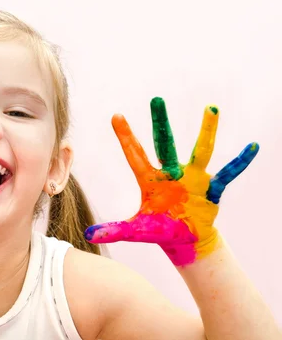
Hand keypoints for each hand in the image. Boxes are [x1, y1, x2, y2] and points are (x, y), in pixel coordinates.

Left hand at [84, 97, 257, 265]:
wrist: (185, 240)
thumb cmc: (159, 230)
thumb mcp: (136, 231)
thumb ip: (114, 230)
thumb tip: (87, 236)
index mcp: (150, 180)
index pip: (134, 154)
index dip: (126, 136)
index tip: (116, 115)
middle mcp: (171, 173)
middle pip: (164, 142)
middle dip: (160, 122)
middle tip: (155, 99)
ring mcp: (192, 178)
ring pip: (199, 150)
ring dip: (206, 131)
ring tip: (211, 108)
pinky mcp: (211, 189)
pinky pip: (228, 173)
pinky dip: (239, 162)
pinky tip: (251, 148)